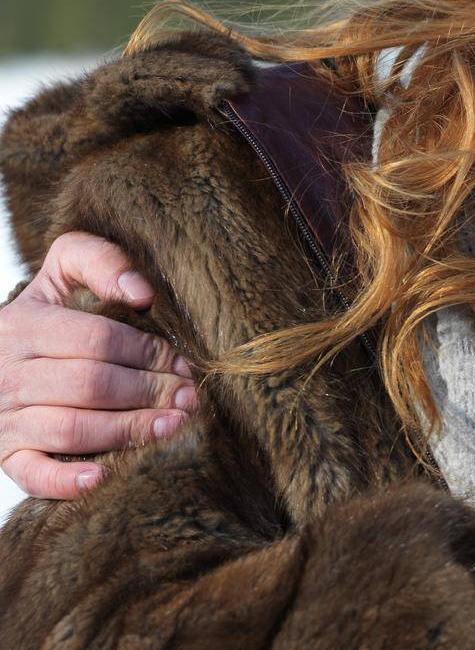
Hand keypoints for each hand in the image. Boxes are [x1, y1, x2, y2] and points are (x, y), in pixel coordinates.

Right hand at [0, 232, 195, 498]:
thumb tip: (142, 291)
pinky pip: (30, 474)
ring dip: (127, 430)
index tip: (184, 363)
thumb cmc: (41, 318)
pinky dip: (64, 481)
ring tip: (172, 426)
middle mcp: (9, 373)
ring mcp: (3, 418)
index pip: (98, 340)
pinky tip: (101, 478)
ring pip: (70, 428)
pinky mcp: (3, 455)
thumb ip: (97, 261)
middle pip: (91, 385)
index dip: (148, 352)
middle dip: (149, 391)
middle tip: (190, 398)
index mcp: (25, 325)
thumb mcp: (59, 276)